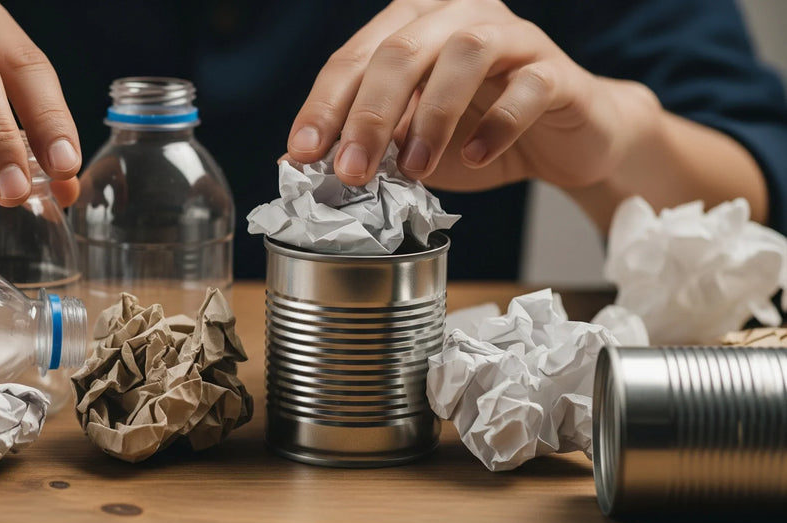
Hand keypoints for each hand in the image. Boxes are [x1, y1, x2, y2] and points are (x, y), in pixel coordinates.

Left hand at [287, 0, 656, 192]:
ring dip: (431, 116)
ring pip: (465, 54)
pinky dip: (498, 123)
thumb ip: (363, 144)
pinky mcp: (555, 70)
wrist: (564, 142)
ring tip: (413, 168)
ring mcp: (512, 38)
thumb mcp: (408, 143)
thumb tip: (294, 165)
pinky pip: (527, 86)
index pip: (354, 57)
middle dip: (368, 114)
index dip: (324, 105)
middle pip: (402, 49)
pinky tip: (475, 157)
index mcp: (412, 25)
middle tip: (352, 171)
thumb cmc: (477, 133)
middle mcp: (459, 16)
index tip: (301, 153)